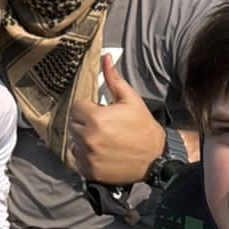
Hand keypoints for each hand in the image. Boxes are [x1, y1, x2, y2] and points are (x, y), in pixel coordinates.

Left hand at [67, 54, 163, 184]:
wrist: (155, 157)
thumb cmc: (142, 126)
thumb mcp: (130, 99)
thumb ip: (113, 79)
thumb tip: (105, 57)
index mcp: (96, 118)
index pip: (76, 107)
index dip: (88, 108)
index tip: (100, 112)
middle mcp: (88, 138)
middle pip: (73, 124)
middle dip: (85, 123)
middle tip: (102, 126)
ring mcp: (88, 156)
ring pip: (74, 142)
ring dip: (83, 140)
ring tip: (101, 140)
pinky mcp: (90, 171)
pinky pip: (77, 160)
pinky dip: (85, 157)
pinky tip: (100, 153)